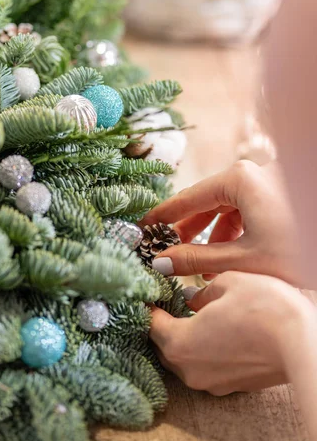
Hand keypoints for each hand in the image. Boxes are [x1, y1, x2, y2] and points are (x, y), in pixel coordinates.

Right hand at [141, 160, 300, 285]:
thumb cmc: (298, 251)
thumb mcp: (240, 259)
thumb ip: (195, 259)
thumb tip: (160, 262)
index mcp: (237, 178)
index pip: (186, 198)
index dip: (162, 217)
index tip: (141, 230)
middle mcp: (249, 174)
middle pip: (204, 203)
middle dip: (185, 232)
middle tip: (164, 254)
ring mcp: (264, 184)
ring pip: (223, 209)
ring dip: (208, 237)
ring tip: (195, 266)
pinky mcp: (275, 197)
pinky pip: (242, 212)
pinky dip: (230, 234)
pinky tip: (224, 259)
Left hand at [150, 271, 310, 395]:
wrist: (304, 344)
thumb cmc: (264, 308)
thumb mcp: (227, 282)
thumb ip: (200, 291)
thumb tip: (189, 296)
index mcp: (179, 343)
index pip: (151, 324)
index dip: (148, 305)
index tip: (149, 292)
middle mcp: (190, 370)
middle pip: (164, 346)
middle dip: (162, 324)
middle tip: (166, 301)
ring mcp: (212, 383)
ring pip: (184, 359)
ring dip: (183, 338)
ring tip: (189, 314)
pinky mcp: (232, 386)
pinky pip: (206, 367)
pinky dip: (203, 350)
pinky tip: (215, 331)